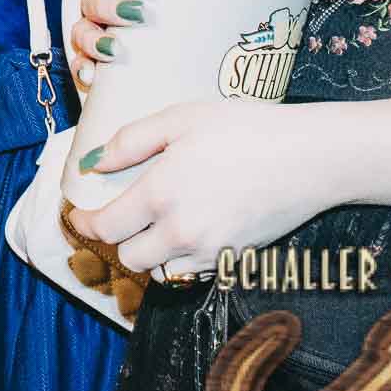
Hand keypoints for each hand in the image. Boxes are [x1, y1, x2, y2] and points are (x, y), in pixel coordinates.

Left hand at [75, 97, 341, 278]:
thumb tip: (95, 163)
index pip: (105, 228)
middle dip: (119, 240)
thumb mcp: (181, 118)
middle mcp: (182, 232)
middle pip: (129, 258)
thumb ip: (131, 141)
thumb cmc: (246, 129)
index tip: (80, 214)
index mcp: (161, 194)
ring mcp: (211, 252)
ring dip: (151, 253)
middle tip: (122, 216)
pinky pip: (194, 272)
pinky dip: (183, 258)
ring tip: (157, 222)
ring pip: (162, 271)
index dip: (85, 224)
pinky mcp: (235, 261)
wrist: (310, 158)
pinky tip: (191, 228)